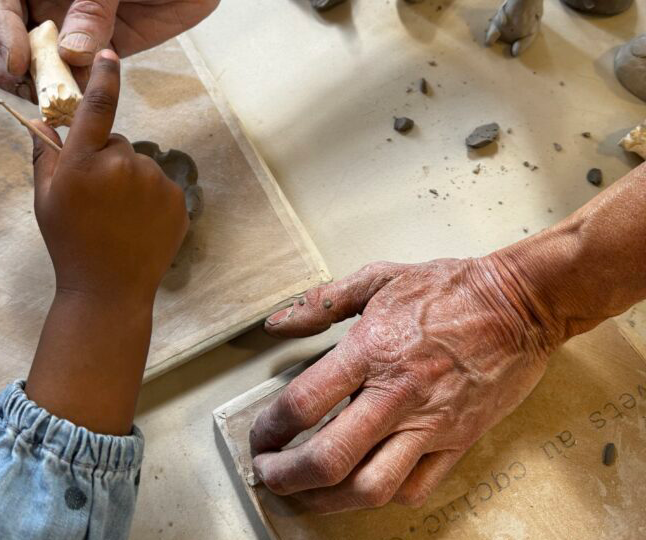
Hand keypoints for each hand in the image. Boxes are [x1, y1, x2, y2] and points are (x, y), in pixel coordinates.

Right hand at [0, 0, 237, 96]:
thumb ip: (93, 4)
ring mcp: (64, 23)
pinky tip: (78, 104)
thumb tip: (69, 54)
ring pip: (28, 59)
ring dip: (34, 82)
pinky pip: (69, 78)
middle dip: (3, 59)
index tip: (19, 59)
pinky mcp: (90, 51)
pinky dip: (68, 94)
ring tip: (55, 99)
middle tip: (26, 85)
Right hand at [30, 49, 188, 302]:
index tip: (110, 53)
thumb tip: (44, 119)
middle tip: (97, 198)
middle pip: (116, 142)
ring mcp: (156, 184)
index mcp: (84, 164)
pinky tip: (137, 225)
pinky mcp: (178, 200)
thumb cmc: (70, 244)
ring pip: (139, 166)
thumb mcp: (45, 199)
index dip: (104, 75)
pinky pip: (160, 186)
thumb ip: (45, 154)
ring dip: (129, 181)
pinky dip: (150, 198)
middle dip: (106, 159)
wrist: (109, 291)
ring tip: (118, 217)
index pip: (97, 106)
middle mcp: (123, 166)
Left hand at [250, 256, 563, 512]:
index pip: (305, 403)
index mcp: (372, 350)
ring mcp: (430, 424)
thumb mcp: (378, 278)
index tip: (260, 436)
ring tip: (305, 496)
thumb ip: (321, 302)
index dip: (271, 428)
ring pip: (371, 487)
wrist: (518, 304)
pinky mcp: (458, 442)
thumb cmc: (450, 289)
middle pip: (330, 458)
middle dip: (287, 477)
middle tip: (268, 476)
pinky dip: (382, 497)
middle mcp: (398, 394)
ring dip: (328, 501)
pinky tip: (361, 488)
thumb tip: (277, 323)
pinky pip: (416, 488)